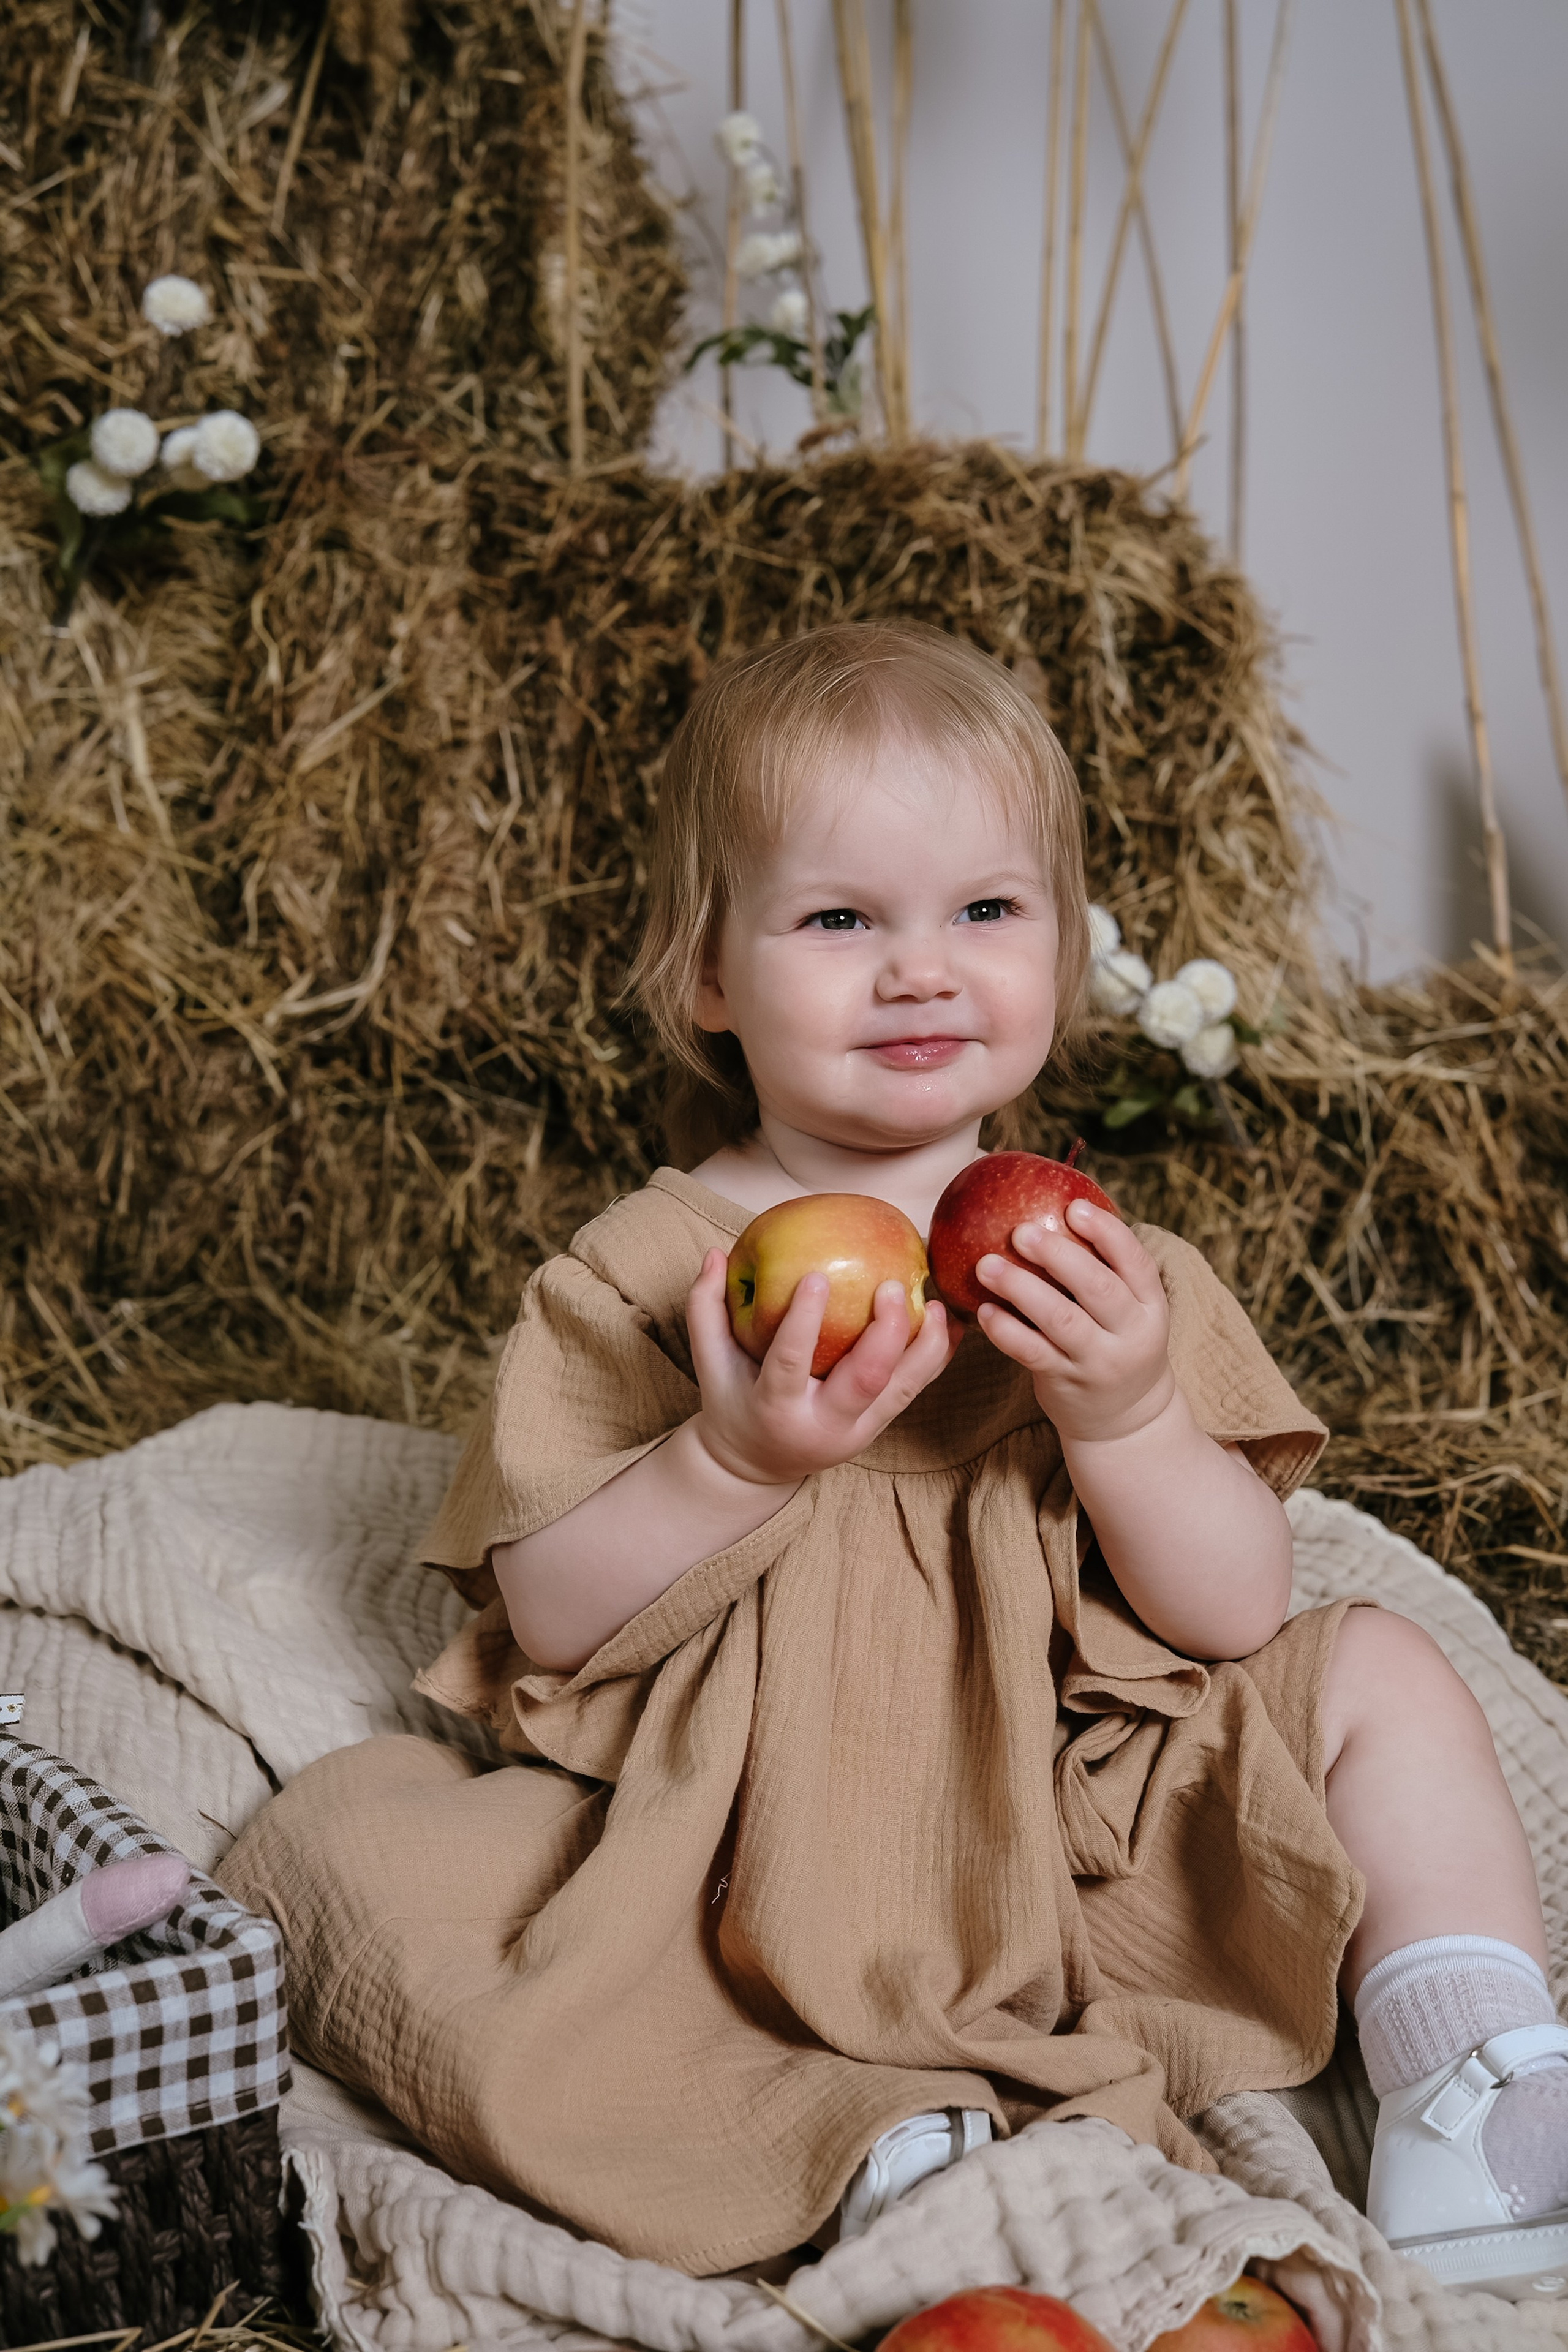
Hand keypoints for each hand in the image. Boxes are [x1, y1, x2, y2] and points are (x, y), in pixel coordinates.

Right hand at [685, 1248, 958, 1486]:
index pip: (790, 1365)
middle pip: (865, 1383)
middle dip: (885, 1333)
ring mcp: (858, 1431)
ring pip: (902, 1390)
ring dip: (925, 1346)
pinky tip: (950, 1324)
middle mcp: (823, 1425)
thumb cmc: (731, 1401)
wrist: (756, 1466)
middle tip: (893, 1284)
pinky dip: (935, 1357)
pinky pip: (914, 1390)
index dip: (803, 1323)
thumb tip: (716, 1252)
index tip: (815, 1276)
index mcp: (776, 1409)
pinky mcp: (879, 1426)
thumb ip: (706, 1308)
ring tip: (937, 1304)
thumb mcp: (710, 1363)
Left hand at [974, 1199, 1174, 1443]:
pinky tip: (984, 1310)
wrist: (1126, 1419)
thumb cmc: (1116, 1342)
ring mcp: (1099, 1362)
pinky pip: (1033, 1353)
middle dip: (1059, 1255)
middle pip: (1097, 1288)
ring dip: (1021, 1289)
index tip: (1073, 1207)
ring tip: (986, 1264)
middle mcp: (1131, 1334)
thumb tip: (1053, 1204)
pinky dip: (1007, 1331)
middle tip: (1020, 1231)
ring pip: (1061, 1321)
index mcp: (1151, 1305)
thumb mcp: (1129, 1310)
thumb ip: (1104, 1270)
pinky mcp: (1067, 1383)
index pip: (1136, 1262)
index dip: (1107, 1233)